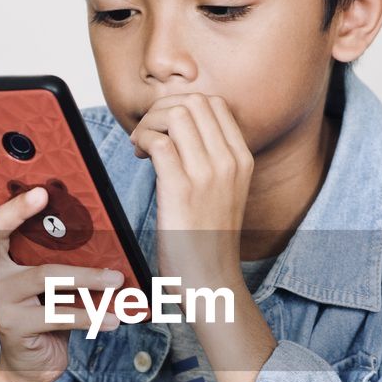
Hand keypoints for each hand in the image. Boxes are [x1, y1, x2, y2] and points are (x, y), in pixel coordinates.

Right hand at [0, 168, 121, 381]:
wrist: (31, 363)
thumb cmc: (41, 308)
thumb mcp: (42, 271)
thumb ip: (51, 247)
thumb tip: (92, 219)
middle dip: (16, 209)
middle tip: (42, 194)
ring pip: (43, 275)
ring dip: (86, 276)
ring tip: (116, 278)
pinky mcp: (14, 325)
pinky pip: (59, 314)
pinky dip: (91, 315)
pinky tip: (114, 316)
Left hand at [129, 94, 253, 290]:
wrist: (210, 279)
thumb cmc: (209, 238)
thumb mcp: (224, 191)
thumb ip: (212, 160)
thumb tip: (179, 132)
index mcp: (242, 159)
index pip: (214, 103)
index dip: (182, 106)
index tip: (166, 128)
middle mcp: (229, 161)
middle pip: (194, 102)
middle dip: (162, 109)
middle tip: (148, 134)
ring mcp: (208, 174)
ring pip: (175, 115)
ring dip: (150, 123)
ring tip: (142, 145)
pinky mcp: (182, 189)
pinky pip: (158, 142)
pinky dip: (142, 140)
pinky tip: (139, 157)